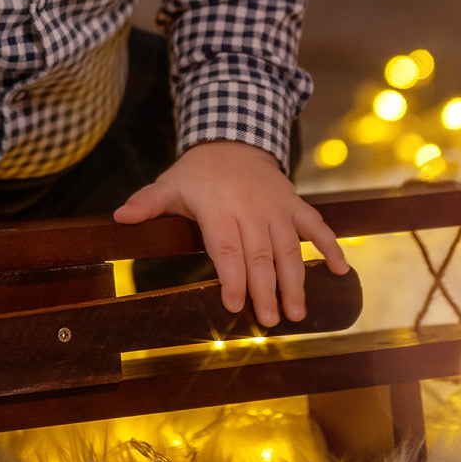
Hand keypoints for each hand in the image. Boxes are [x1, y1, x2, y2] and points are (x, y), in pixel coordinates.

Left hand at [113, 140, 348, 327]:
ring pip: (289, 247)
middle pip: (259, 254)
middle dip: (265, 289)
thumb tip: (119, 217)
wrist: (234, 140)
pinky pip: (317, 226)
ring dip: (296, 280)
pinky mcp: (295, 205)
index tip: (233, 304)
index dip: (231, 276)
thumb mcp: (170, 184)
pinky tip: (341, 271)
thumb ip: (148, 203)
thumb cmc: (198, 173)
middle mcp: (251, 208)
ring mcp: (277, 207)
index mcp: (218, 207)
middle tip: (269, 322)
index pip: (226, 247)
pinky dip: (330, 246)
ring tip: (299, 312)